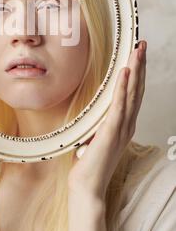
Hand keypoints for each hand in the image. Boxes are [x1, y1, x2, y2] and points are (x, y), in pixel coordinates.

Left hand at [68, 39, 146, 200]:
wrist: (87, 186)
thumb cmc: (90, 162)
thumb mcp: (96, 135)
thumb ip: (100, 122)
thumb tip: (94, 109)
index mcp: (124, 123)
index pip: (134, 92)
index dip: (137, 72)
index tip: (137, 54)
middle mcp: (127, 123)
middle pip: (137, 88)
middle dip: (140, 64)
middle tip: (142, 44)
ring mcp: (121, 128)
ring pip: (132, 93)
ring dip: (135, 70)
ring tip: (137, 50)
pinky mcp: (111, 132)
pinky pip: (118, 106)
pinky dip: (122, 88)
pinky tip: (125, 73)